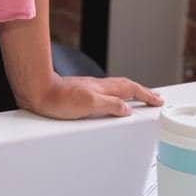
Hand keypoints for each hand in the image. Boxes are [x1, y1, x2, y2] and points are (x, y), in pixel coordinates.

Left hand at [19, 74, 163, 119]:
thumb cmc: (58, 99)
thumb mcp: (88, 104)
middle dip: (142, 91)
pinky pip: (104, 93)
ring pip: (115, 88)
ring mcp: (88, 89)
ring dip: (129, 92)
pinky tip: (110, 101)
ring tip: (138, 98)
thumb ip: (110, 105)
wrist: (36, 92)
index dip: (146, 95)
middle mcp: (97, 87)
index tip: (158, 100)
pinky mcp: (79, 93)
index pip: (130, 90)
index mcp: (102, 89)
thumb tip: (127, 109)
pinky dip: (114, 96)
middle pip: (125, 86)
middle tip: (154, 97)